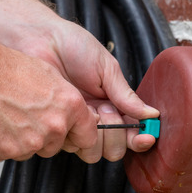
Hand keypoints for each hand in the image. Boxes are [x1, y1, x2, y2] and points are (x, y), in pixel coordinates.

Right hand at [0, 46, 100, 160]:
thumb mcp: (51, 76)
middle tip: (27, 115)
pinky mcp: (5, 151)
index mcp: (69, 107)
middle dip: (45, 136)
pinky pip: (8, 154)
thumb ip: (67, 102)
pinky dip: (2, 143)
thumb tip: (74, 116)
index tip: (73, 134)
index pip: (88, 136)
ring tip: (9, 115)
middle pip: (56, 146)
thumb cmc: (8, 68)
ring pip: (32, 151)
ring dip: (23, 140)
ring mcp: (29, 143)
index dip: (78, 135)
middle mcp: (53, 128)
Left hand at [6, 18, 159, 162]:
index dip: (141, 139)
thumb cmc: (72, 46)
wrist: (40, 40)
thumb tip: (151, 114)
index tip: (147, 137)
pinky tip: (70, 111)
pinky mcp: (55, 127)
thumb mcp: (106, 68)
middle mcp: (96, 119)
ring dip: (96, 135)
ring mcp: (75, 125)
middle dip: (116, 135)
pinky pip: (69, 145)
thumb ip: (126, 95)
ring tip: (89, 108)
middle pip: (114, 149)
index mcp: (113, 105)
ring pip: (93, 152)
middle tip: (107, 110)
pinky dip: (73, 132)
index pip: (132, 133)